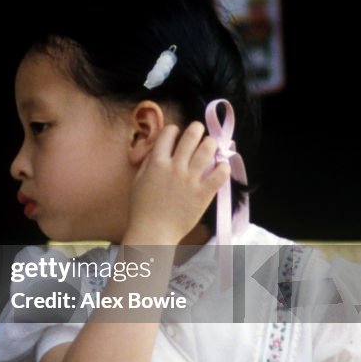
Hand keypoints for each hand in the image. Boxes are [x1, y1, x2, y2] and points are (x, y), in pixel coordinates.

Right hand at [125, 121, 229, 244]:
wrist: (153, 232)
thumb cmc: (142, 209)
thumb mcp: (138, 181)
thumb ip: (148, 163)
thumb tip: (157, 150)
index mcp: (157, 163)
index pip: (169, 133)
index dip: (174, 130)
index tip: (176, 135)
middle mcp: (175, 167)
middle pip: (191, 136)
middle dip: (197, 129)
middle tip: (198, 131)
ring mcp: (191, 180)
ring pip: (207, 150)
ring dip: (211, 143)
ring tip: (211, 144)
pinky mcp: (204, 193)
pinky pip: (220, 174)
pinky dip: (223, 167)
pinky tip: (221, 166)